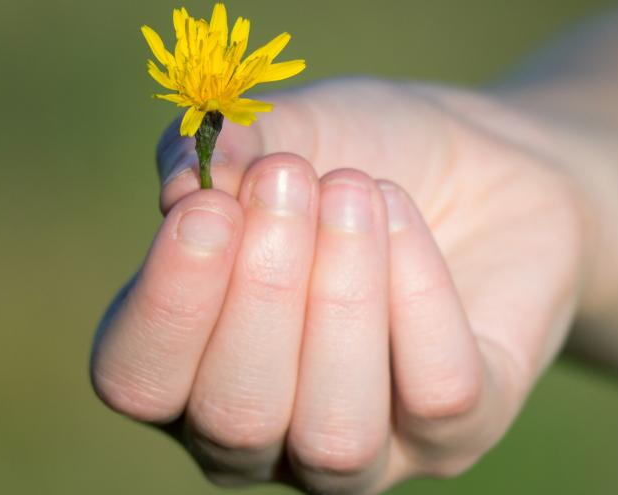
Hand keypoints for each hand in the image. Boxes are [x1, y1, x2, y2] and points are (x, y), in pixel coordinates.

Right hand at [91, 79, 587, 492]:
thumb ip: (223, 151)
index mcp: (191, 368)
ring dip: (341, 298)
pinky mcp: (455, 437)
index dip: (167, 304)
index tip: (207, 206)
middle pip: (235, 417)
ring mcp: (363, 452)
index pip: (138, 381)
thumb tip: (181, 186)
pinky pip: (436, 393)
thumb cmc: (361, 157)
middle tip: (290, 178)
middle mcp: (267, 433)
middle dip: (264, 289)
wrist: (479, 165)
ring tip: (354, 191)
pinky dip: (419, 290)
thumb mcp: (289, 131)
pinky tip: (402, 214)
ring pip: (335, 435)